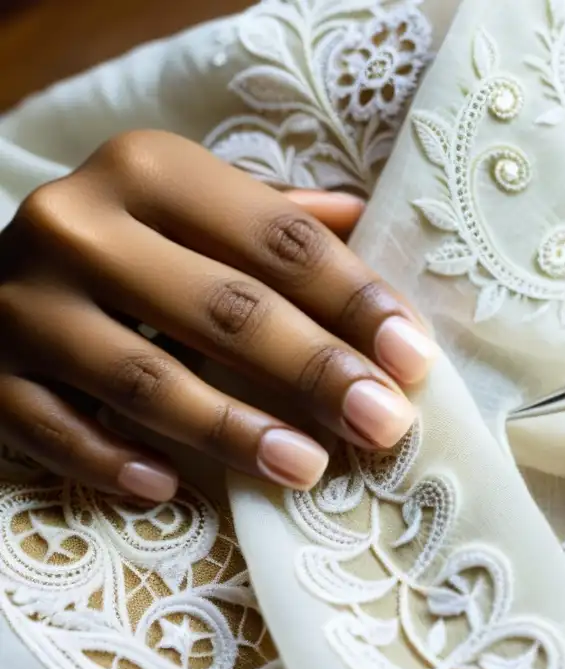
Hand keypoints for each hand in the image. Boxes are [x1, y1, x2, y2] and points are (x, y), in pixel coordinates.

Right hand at [0, 130, 436, 500]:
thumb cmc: (129, 238)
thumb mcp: (194, 203)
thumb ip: (275, 217)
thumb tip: (368, 221)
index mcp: (151, 169)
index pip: (280, 240)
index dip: (355, 300)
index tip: (411, 356)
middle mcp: (78, 224)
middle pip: (225, 309)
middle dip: (315, 372)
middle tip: (382, 423)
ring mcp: (22, 301)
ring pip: (145, 379)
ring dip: (235, 432)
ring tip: (307, 467)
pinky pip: (54, 430)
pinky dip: (115, 462)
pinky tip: (174, 487)